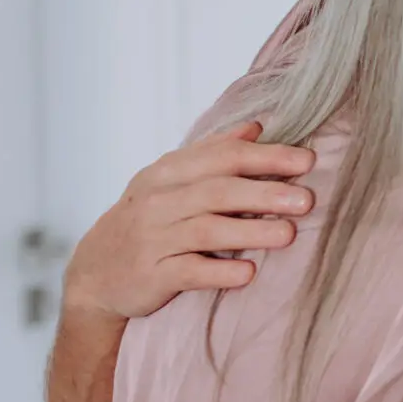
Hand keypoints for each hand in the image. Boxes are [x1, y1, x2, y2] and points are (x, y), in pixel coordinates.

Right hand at [61, 123, 317, 320]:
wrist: (95, 272)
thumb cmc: (149, 221)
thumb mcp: (170, 181)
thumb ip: (213, 153)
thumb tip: (256, 126)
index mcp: (169, 173)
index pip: (222, 157)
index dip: (266, 157)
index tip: (307, 160)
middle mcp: (159, 202)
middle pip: (218, 191)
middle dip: (264, 192)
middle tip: (306, 199)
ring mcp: (154, 238)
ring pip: (206, 230)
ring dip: (250, 231)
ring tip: (289, 234)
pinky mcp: (151, 275)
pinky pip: (188, 272)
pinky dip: (219, 273)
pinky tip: (248, 273)